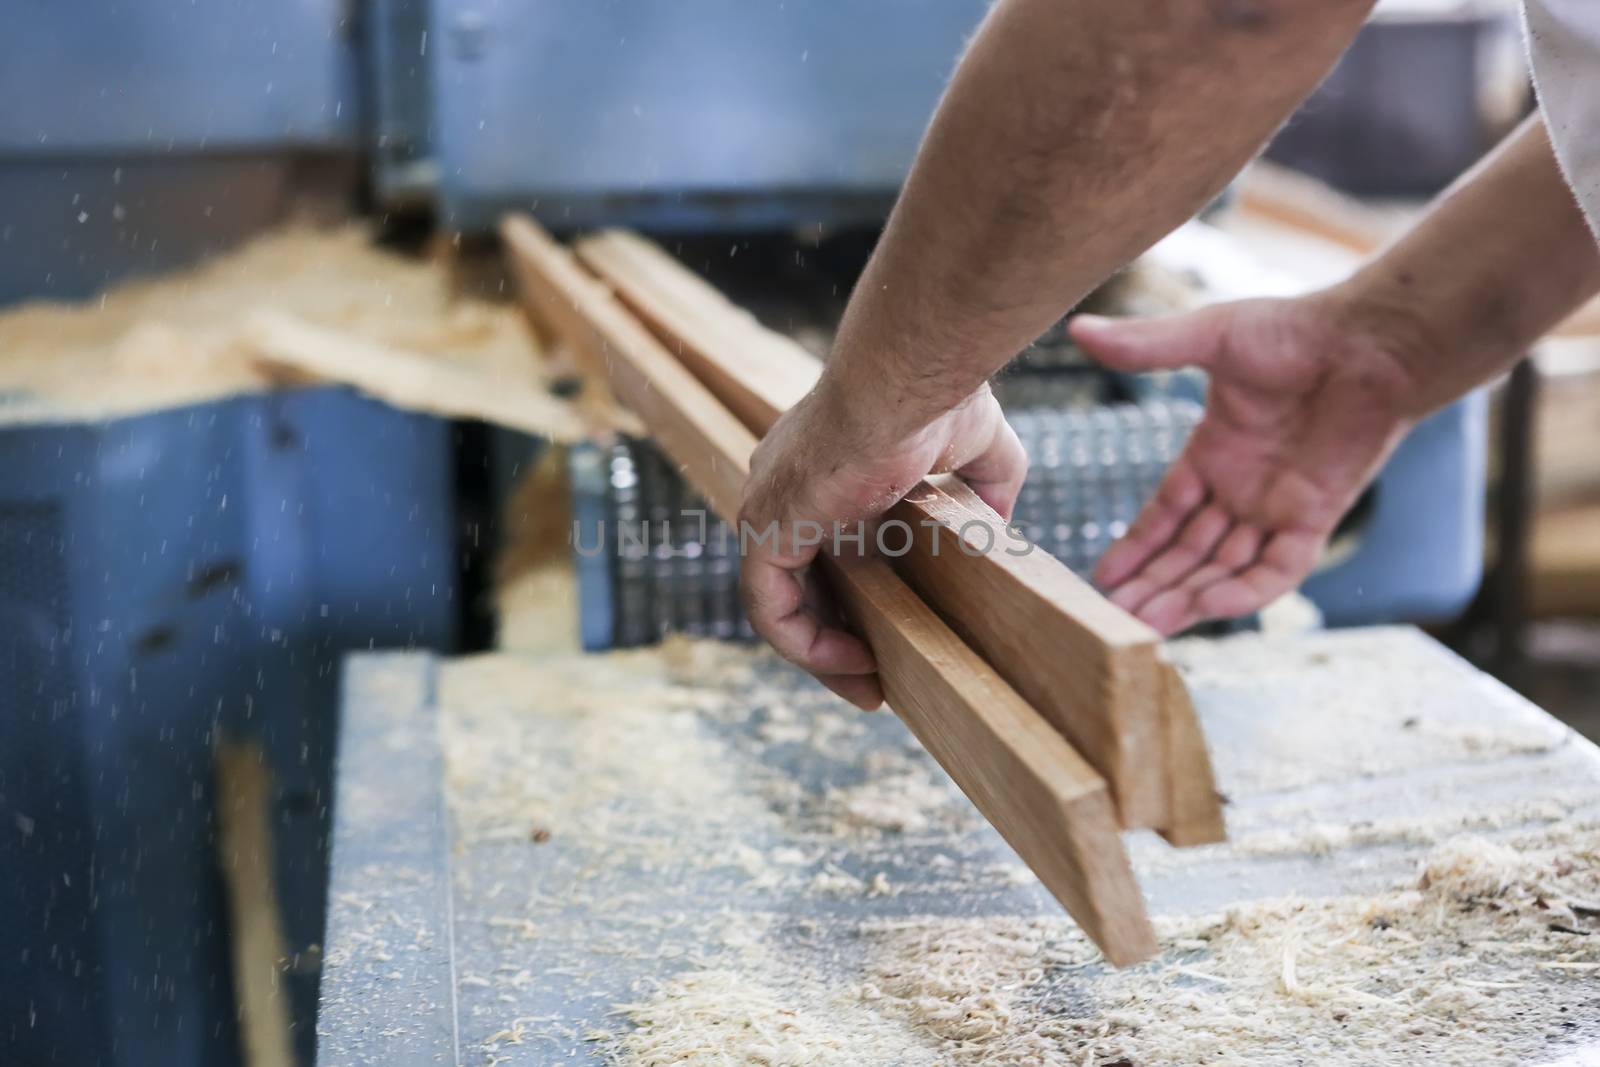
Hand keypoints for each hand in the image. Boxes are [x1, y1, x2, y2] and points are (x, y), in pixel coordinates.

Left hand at [738, 380, 1027, 708]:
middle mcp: (781, 490)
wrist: (907, 379)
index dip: (854, 599)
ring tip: (871, 690)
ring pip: (780, 604)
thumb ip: (986, 493)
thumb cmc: (938, 398)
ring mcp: (766, 510)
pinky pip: (770, 610)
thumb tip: (1000, 533)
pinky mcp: (764, 531)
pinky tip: (857, 666)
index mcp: (821, 471)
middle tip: (878, 683)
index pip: (822, 550)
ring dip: (821, 654)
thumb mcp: (977, 452)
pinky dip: (806, 646)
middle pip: (798, 584)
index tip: (892, 637)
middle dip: (835, 639)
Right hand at [1070, 292, 1422, 634]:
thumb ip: (1145, 347)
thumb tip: (1078, 330)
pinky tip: (1207, 608)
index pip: (1165, 514)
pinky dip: (1244, 592)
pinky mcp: (1314, 519)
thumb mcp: (1209, 336)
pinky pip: (1276, 569)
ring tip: (1146, 627)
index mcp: (1213, 454)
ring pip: (1225, 568)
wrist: (1374, 344)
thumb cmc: (1297, 330)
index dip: (1135, 547)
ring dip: (1187, 598)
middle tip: (1113, 620)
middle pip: (1189, 552)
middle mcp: (1242, 489)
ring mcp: (1278, 508)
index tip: (1102, 578)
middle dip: (1152, 585)